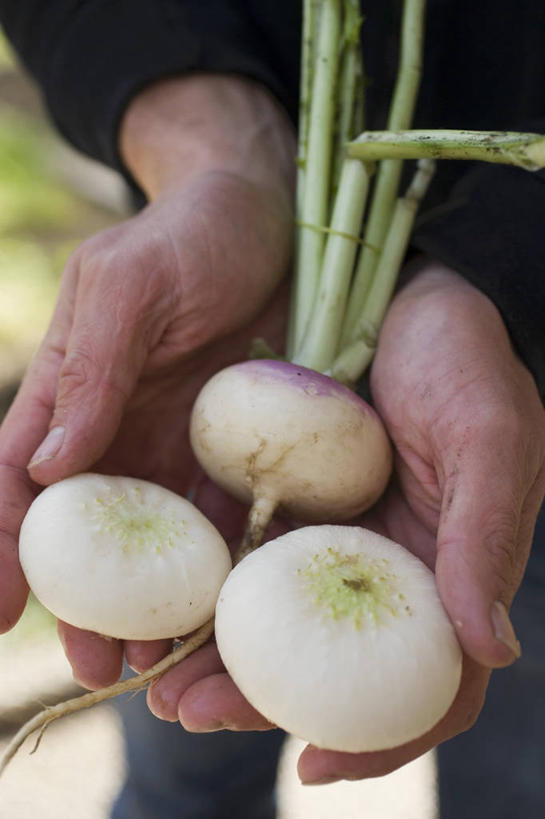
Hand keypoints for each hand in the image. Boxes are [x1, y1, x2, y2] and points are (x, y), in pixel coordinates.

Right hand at [0, 74, 294, 684]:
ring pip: (158, 544)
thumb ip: (89, 371)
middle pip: (91, 533)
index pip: (18, 480)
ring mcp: (180, 447)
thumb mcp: (129, 287)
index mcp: (71, 394)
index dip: (3, 547)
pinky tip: (231, 609)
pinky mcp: (237, 451)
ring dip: (156, 604)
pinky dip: (223, 568)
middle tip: (101, 667)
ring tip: (163, 663)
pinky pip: (226, 519)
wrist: (275, 220)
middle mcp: (119, 432)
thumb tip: (48, 468)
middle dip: (87, 603)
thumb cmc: (190, 236)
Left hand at [147, 260, 544, 782]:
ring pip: (269, 618)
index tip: (318, 765)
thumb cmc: (460, 355)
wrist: (396, 285)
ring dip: (214, 655)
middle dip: (261, 700)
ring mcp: (323, 530)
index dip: (380, 736)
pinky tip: (154, 598)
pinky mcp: (276, 492)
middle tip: (192, 714)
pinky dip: (198, 583)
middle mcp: (379, 563)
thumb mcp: (489, 433)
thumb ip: (484, 537)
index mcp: (441, 567)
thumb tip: (491, 649)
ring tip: (154, 677)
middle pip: (325, 662)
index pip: (426, 681)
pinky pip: (235, 552)